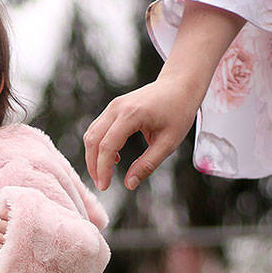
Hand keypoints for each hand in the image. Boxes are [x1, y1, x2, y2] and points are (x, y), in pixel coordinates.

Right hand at [84, 0, 244, 191]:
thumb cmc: (178, 112)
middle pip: (93, 140)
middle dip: (93, 165)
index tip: (104, 186)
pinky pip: (97, 129)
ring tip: (105, 175)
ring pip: (91, 134)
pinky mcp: (113, 108)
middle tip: (101, 184)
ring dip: (93, 156)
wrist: (180, 85)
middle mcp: (117, 108)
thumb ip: (147, 164)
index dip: (102, 169)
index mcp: (132, 115)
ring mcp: (113, 106)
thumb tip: (129, 184)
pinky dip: (99, 146)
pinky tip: (113, 158)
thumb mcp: (168, 143)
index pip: (107, 146)